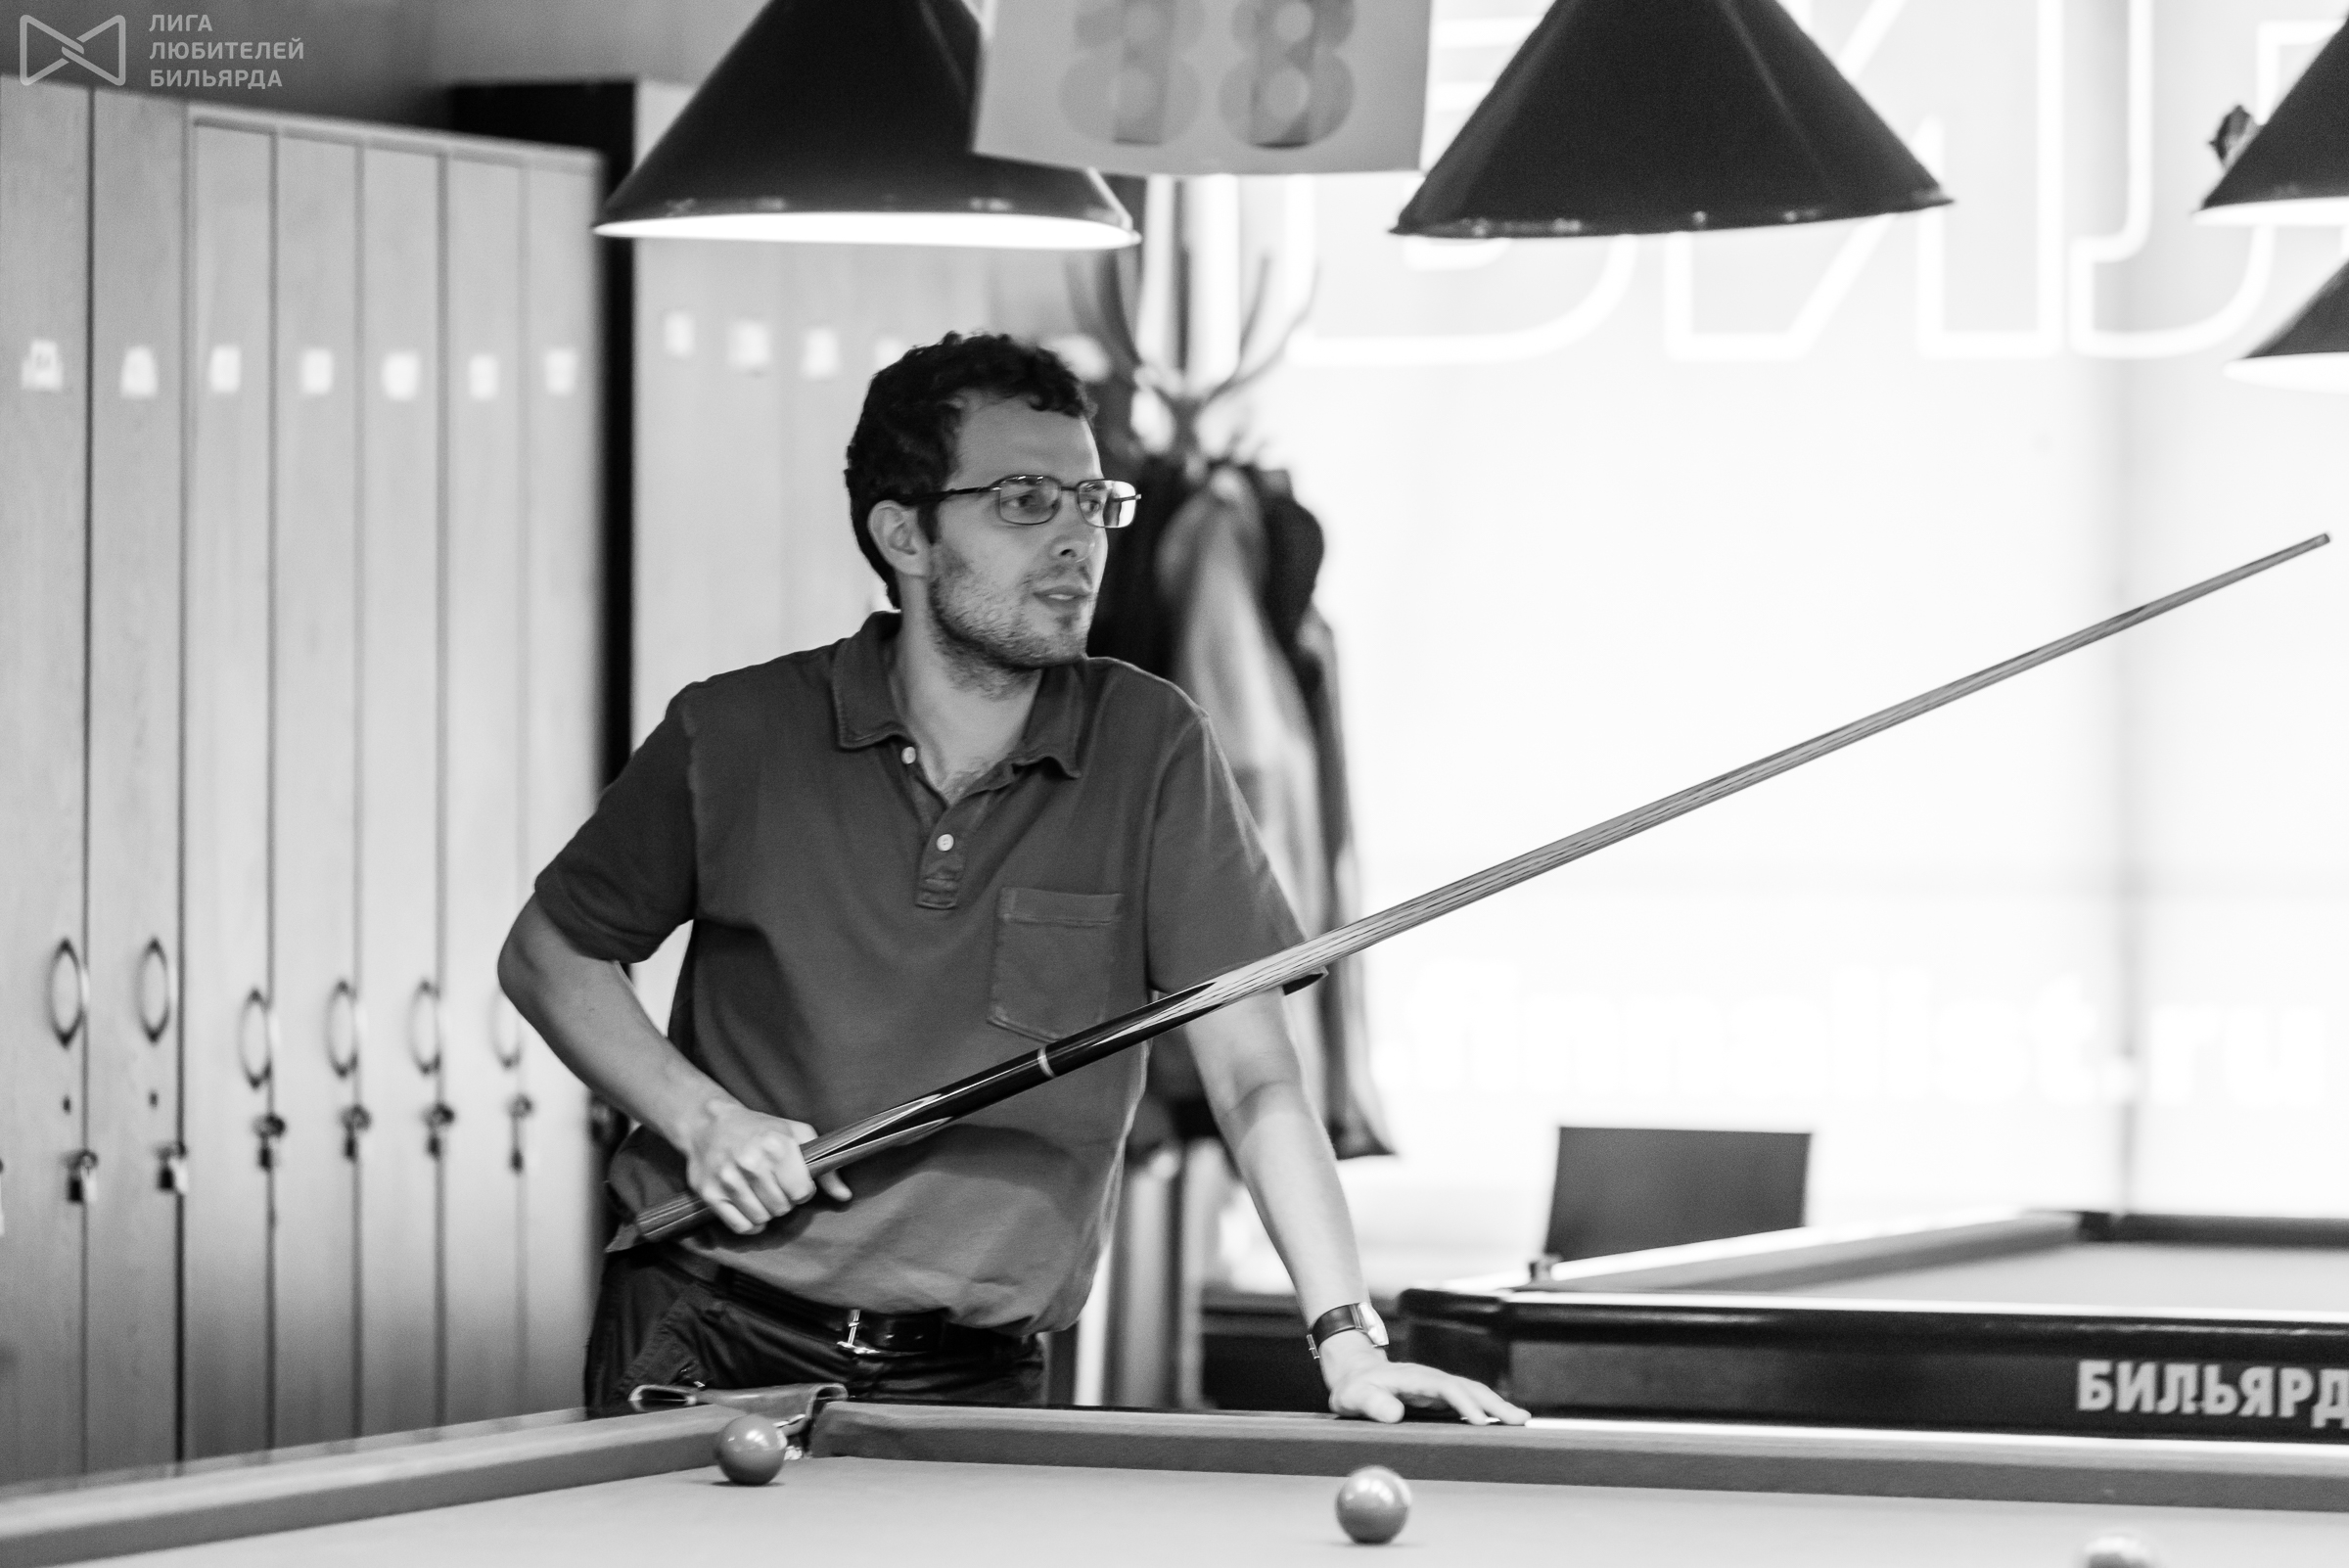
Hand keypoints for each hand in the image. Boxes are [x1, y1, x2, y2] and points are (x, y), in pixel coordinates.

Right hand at [684, 1097, 851, 1233]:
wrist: (710, 1124)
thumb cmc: (759, 1129)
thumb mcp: (796, 1135)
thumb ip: (824, 1167)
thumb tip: (845, 1196)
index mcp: (776, 1145)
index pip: (801, 1192)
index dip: (801, 1190)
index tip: (793, 1180)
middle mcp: (751, 1162)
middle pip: (782, 1207)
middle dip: (784, 1200)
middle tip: (775, 1185)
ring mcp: (728, 1179)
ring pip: (762, 1219)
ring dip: (767, 1212)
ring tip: (762, 1194)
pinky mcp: (710, 1194)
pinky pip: (741, 1226)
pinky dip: (750, 1224)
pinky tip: (751, 1208)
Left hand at [1319, 1334, 1529, 1425]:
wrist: (1355, 1373)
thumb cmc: (1353, 1388)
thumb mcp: (1353, 1396)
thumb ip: (1371, 1404)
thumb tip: (1394, 1414)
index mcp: (1412, 1377)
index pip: (1444, 1387)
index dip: (1463, 1403)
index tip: (1480, 1421)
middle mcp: (1430, 1378)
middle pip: (1467, 1386)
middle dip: (1493, 1402)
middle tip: (1518, 1421)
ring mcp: (1436, 1385)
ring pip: (1472, 1391)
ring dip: (1496, 1405)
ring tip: (1520, 1420)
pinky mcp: (1438, 1395)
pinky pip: (1467, 1400)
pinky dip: (1486, 1408)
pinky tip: (1500, 1420)